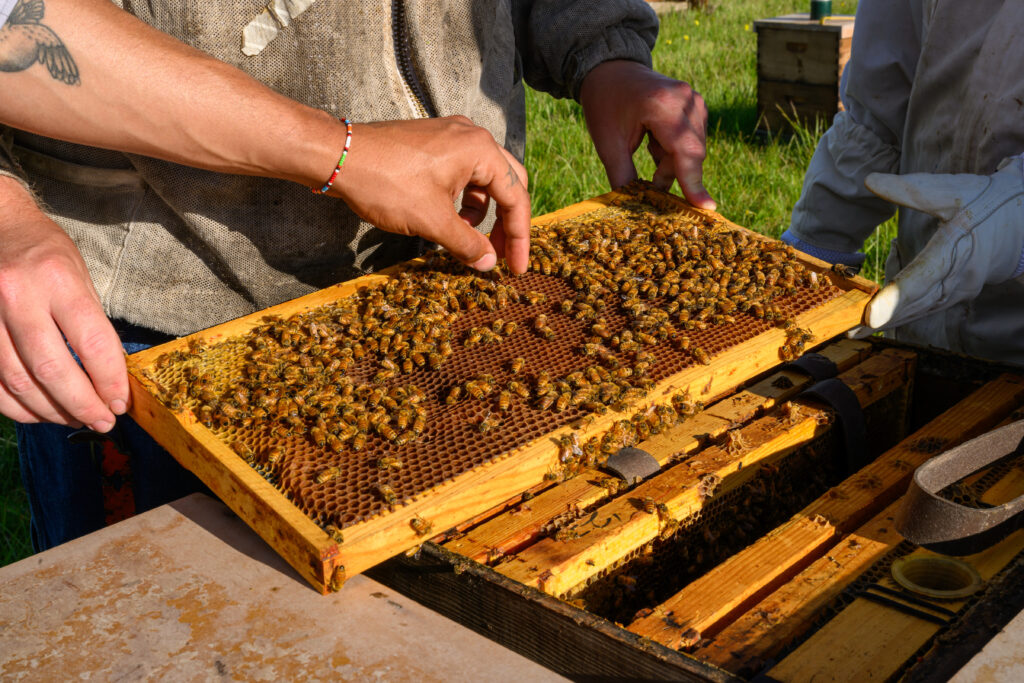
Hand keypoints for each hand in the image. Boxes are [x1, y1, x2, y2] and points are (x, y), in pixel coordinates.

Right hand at [0, 177, 127, 430]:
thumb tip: (111, 377)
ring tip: (75, 420)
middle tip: (103, 422)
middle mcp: (17, 296)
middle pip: (52, 369)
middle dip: (82, 404)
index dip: (110, 381)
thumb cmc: (42, 250)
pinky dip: (16, 406)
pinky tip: (39, 412)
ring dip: (51, 411)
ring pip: (17, 382)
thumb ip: (92, 323)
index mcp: (56, 279)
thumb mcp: (78, 274)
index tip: (121, 403)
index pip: (92, 342)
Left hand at [332, 117, 531, 272]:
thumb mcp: (432, 221)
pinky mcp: (433, 144)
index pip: (515, 198)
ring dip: (481, 213)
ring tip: (465, 239)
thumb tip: (489, 262)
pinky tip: (448, 220)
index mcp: (480, 150)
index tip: (516, 268)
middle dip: (506, 223)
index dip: (519, 238)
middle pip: (507, 184)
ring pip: (483, 180)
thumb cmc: (386, 183)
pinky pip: (461, 174)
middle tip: (500, 255)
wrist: (338, 156)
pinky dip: (462, 200)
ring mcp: (451, 137)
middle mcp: (471, 137)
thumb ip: (467, 244)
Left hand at [579, 60, 714, 209]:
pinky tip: (654, 140)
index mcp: (663, 105)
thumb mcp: (608, 144)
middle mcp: (686, 100)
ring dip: (669, 162)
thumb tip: (635, 210)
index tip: (706, 208)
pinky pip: (691, 140)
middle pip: (691, 154)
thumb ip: (623, 177)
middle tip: (651, 186)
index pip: (685, 152)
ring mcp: (694, 100)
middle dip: (671, 174)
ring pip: (691, 150)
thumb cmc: (605, 104)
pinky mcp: (696, 105)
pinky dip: (672, 150)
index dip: (694, 183)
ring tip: (646, 149)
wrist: (611, 70)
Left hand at [862, 157, 1023, 329]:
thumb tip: (869, 180)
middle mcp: (960, 277)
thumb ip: (909, 189)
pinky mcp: (957, 295)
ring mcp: (960, 290)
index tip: (870, 314)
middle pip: (916, 303)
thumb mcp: (951, 190)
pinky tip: (874, 327)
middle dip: (883, 318)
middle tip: (850, 330)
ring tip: (854, 333)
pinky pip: (926, 310)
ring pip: (920, 311)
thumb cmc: (986, 201)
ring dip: (888, 323)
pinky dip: (900, 318)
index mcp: (957, 249)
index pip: (922, 278)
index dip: (895, 299)